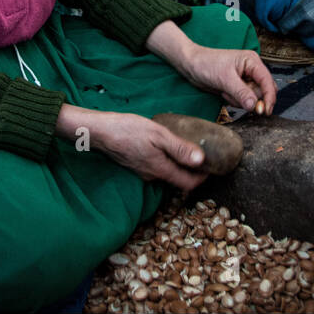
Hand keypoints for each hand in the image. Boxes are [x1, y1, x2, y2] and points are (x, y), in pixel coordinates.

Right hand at [88, 110, 210, 193]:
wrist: (99, 131)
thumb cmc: (128, 130)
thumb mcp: (158, 135)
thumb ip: (180, 148)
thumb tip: (202, 161)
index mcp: (161, 170)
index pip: (189, 184)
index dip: (204, 177)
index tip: (214, 166)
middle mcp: (153, 176)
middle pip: (179, 180)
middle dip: (193, 171)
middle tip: (204, 154)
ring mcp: (143, 172)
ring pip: (168, 173)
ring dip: (180, 165)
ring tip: (188, 147)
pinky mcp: (136, 165)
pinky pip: (158, 167)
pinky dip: (167, 160)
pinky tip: (167, 146)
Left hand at [177, 44, 277, 114]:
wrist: (191, 66)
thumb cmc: (206, 64)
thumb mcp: (225, 79)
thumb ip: (241, 93)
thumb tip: (254, 106)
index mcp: (252, 61)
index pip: (267, 81)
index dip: (269, 97)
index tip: (265, 111)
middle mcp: (251, 70)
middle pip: (262, 91)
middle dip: (250, 98)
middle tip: (234, 96)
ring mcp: (245, 79)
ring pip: (252, 98)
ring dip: (239, 100)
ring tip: (225, 90)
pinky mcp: (238, 87)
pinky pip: (243, 100)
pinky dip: (233, 100)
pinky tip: (223, 92)